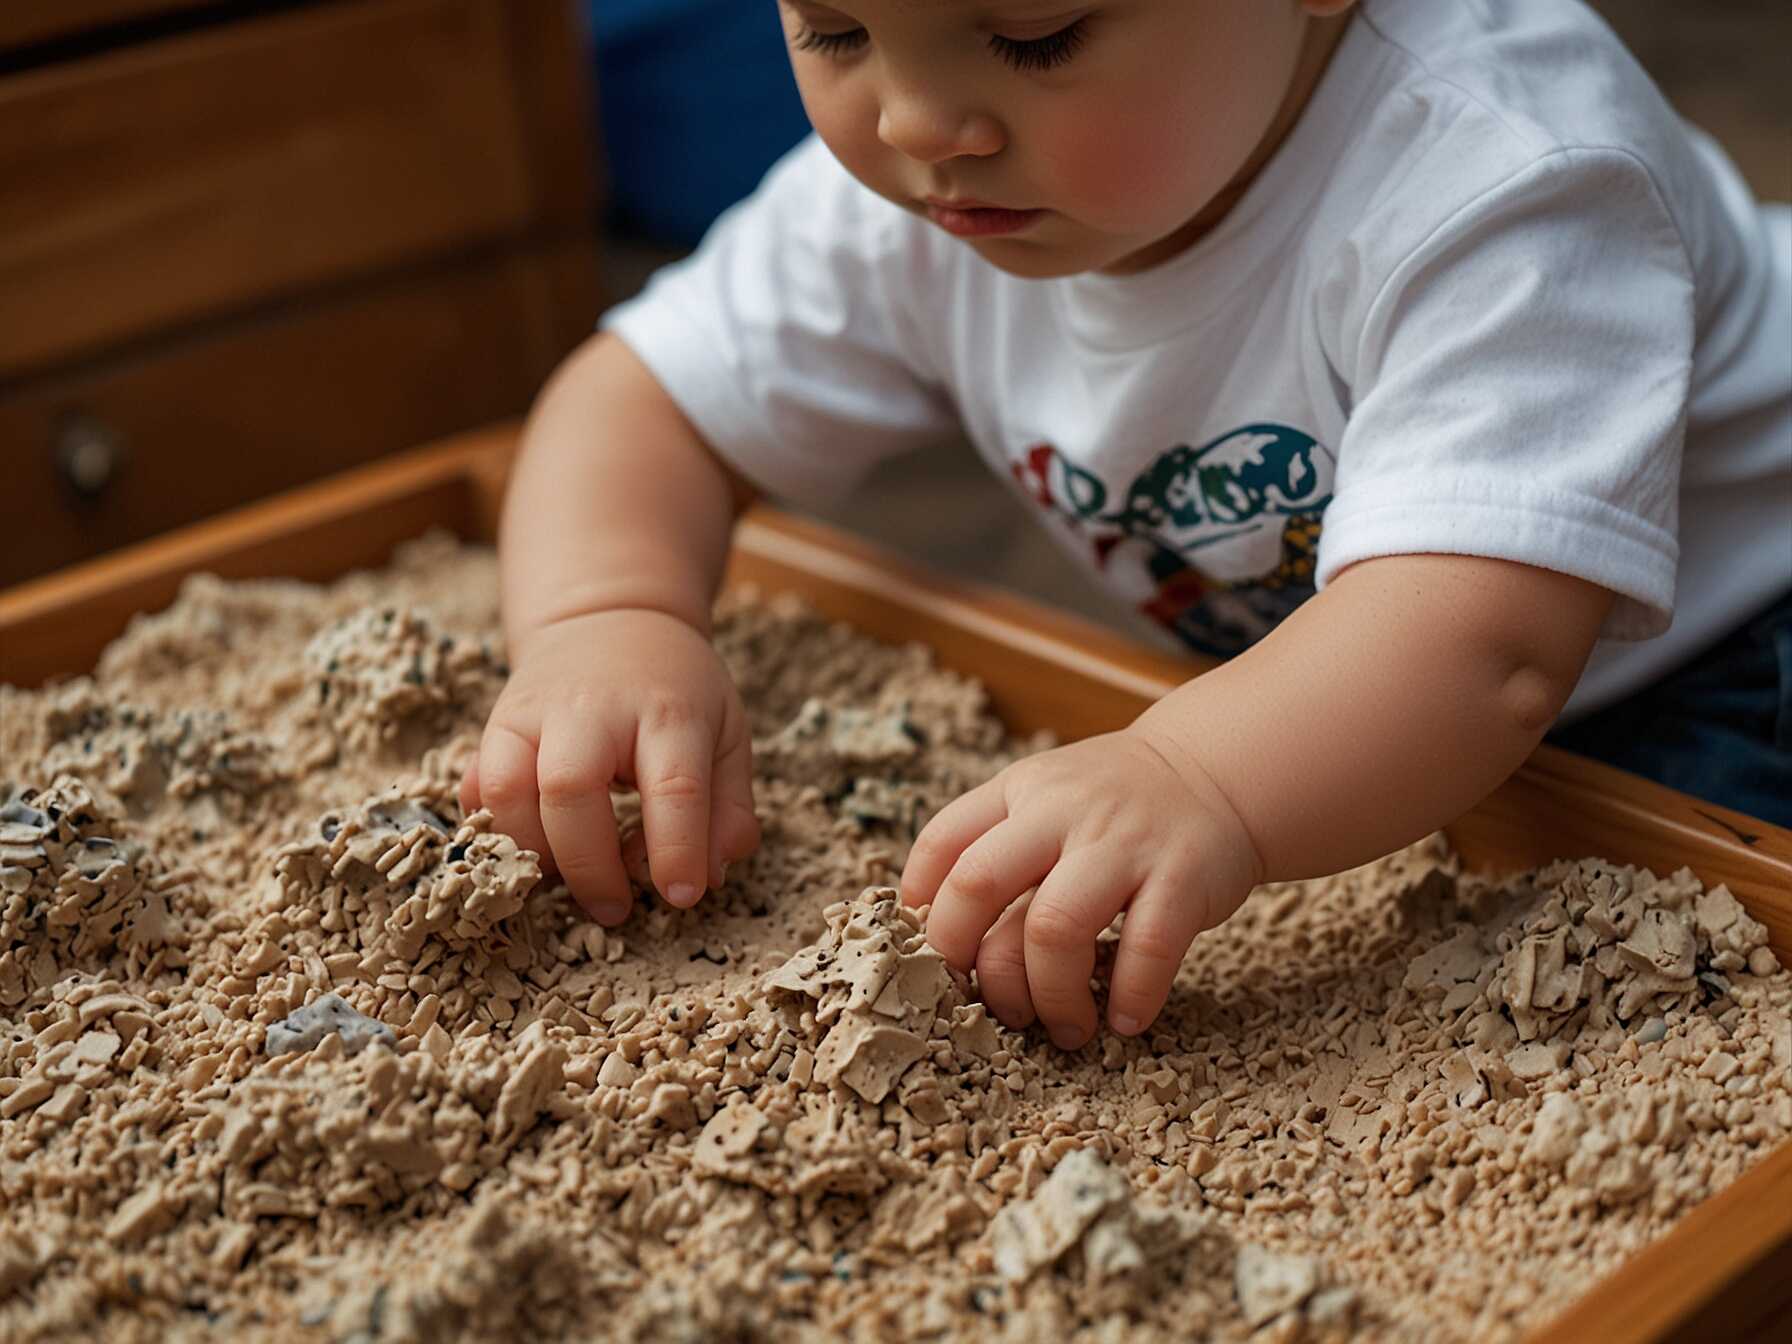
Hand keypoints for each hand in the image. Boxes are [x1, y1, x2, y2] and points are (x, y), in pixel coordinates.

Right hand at [460, 609, 759, 924]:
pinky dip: (495, 832)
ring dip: (532, 854)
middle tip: (614, 910)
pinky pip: (476, 789)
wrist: (611, 620)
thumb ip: (728, 808)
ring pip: (505, 790)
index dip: (676, 850)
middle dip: (589, 865)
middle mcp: (592, 708)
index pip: (674, 786)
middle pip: (571, 788)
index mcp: (667, 711)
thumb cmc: (676, 692)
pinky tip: (532, 848)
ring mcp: (532, 713)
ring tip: (567, 881)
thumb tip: (710, 877)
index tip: (680, 896)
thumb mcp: (727, 734)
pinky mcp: (493, 726)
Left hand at [899, 727, 1260, 1048]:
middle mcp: (1063, 811)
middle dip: (969, 961)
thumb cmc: (1116, 805)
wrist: (1216, 772)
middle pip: (978, 885)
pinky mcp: (1183, 878)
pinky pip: (1146, 949)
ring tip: (1065, 1027)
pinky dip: (1130, 997)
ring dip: (1049, 996)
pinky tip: (1125, 1018)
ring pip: (1054, 928)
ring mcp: (1123, 843)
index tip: (937, 961)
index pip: (942, 845)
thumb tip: (942, 937)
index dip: (924, 913)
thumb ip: (998, 846)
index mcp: (1020, 790)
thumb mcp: (1047, 796)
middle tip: (991, 1005)